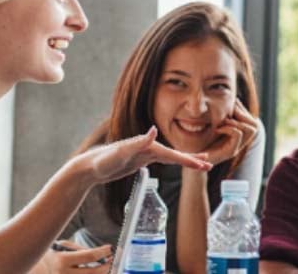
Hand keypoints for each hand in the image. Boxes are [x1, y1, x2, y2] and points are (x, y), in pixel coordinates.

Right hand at [39, 241, 111, 273]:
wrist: (33, 270)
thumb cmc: (50, 256)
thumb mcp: (63, 247)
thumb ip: (81, 249)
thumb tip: (102, 253)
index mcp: (62, 260)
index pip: (90, 256)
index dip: (103, 252)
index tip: (110, 248)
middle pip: (93, 272)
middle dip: (106, 266)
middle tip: (111, 259)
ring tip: (105, 267)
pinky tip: (96, 272)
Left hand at [73, 126, 211, 184]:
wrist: (89, 167)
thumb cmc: (102, 160)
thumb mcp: (120, 152)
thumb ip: (138, 142)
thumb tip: (155, 130)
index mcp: (147, 146)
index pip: (172, 154)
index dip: (188, 159)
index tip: (203, 164)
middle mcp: (148, 147)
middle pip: (175, 154)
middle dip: (192, 160)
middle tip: (209, 165)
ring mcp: (145, 153)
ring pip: (171, 157)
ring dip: (186, 161)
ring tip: (202, 164)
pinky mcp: (141, 160)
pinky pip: (164, 161)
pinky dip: (175, 162)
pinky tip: (180, 162)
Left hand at [204, 100, 258, 164]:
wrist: (191, 160)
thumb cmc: (200, 142)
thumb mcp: (214, 124)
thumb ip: (225, 115)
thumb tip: (233, 99)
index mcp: (238, 137)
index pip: (252, 121)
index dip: (242, 110)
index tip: (229, 106)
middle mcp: (240, 143)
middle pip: (255, 125)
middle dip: (242, 114)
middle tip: (228, 113)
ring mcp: (236, 148)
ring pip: (251, 130)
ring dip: (237, 121)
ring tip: (224, 121)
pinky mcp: (229, 152)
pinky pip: (238, 134)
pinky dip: (229, 127)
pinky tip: (218, 128)